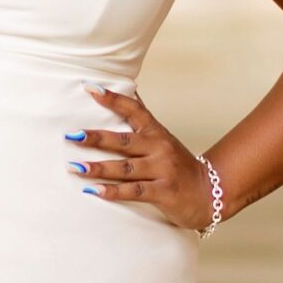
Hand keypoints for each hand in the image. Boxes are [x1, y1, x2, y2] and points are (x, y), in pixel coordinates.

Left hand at [66, 86, 214, 233]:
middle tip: (72, 135)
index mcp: (156, 133)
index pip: (134, 110)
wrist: (210, 193)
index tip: (90, 89)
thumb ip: (143, 120)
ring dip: (99, 168)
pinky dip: (114, 192)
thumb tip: (128, 92)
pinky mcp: (164, 192)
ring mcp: (162, 170)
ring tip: (75, 167)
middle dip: (96, 138)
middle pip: (123, 141)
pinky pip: (135, 191)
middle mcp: (159, 148)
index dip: (112, 99)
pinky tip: (95, 191)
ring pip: (125, 168)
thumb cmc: (179, 166)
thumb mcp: (163, 139)